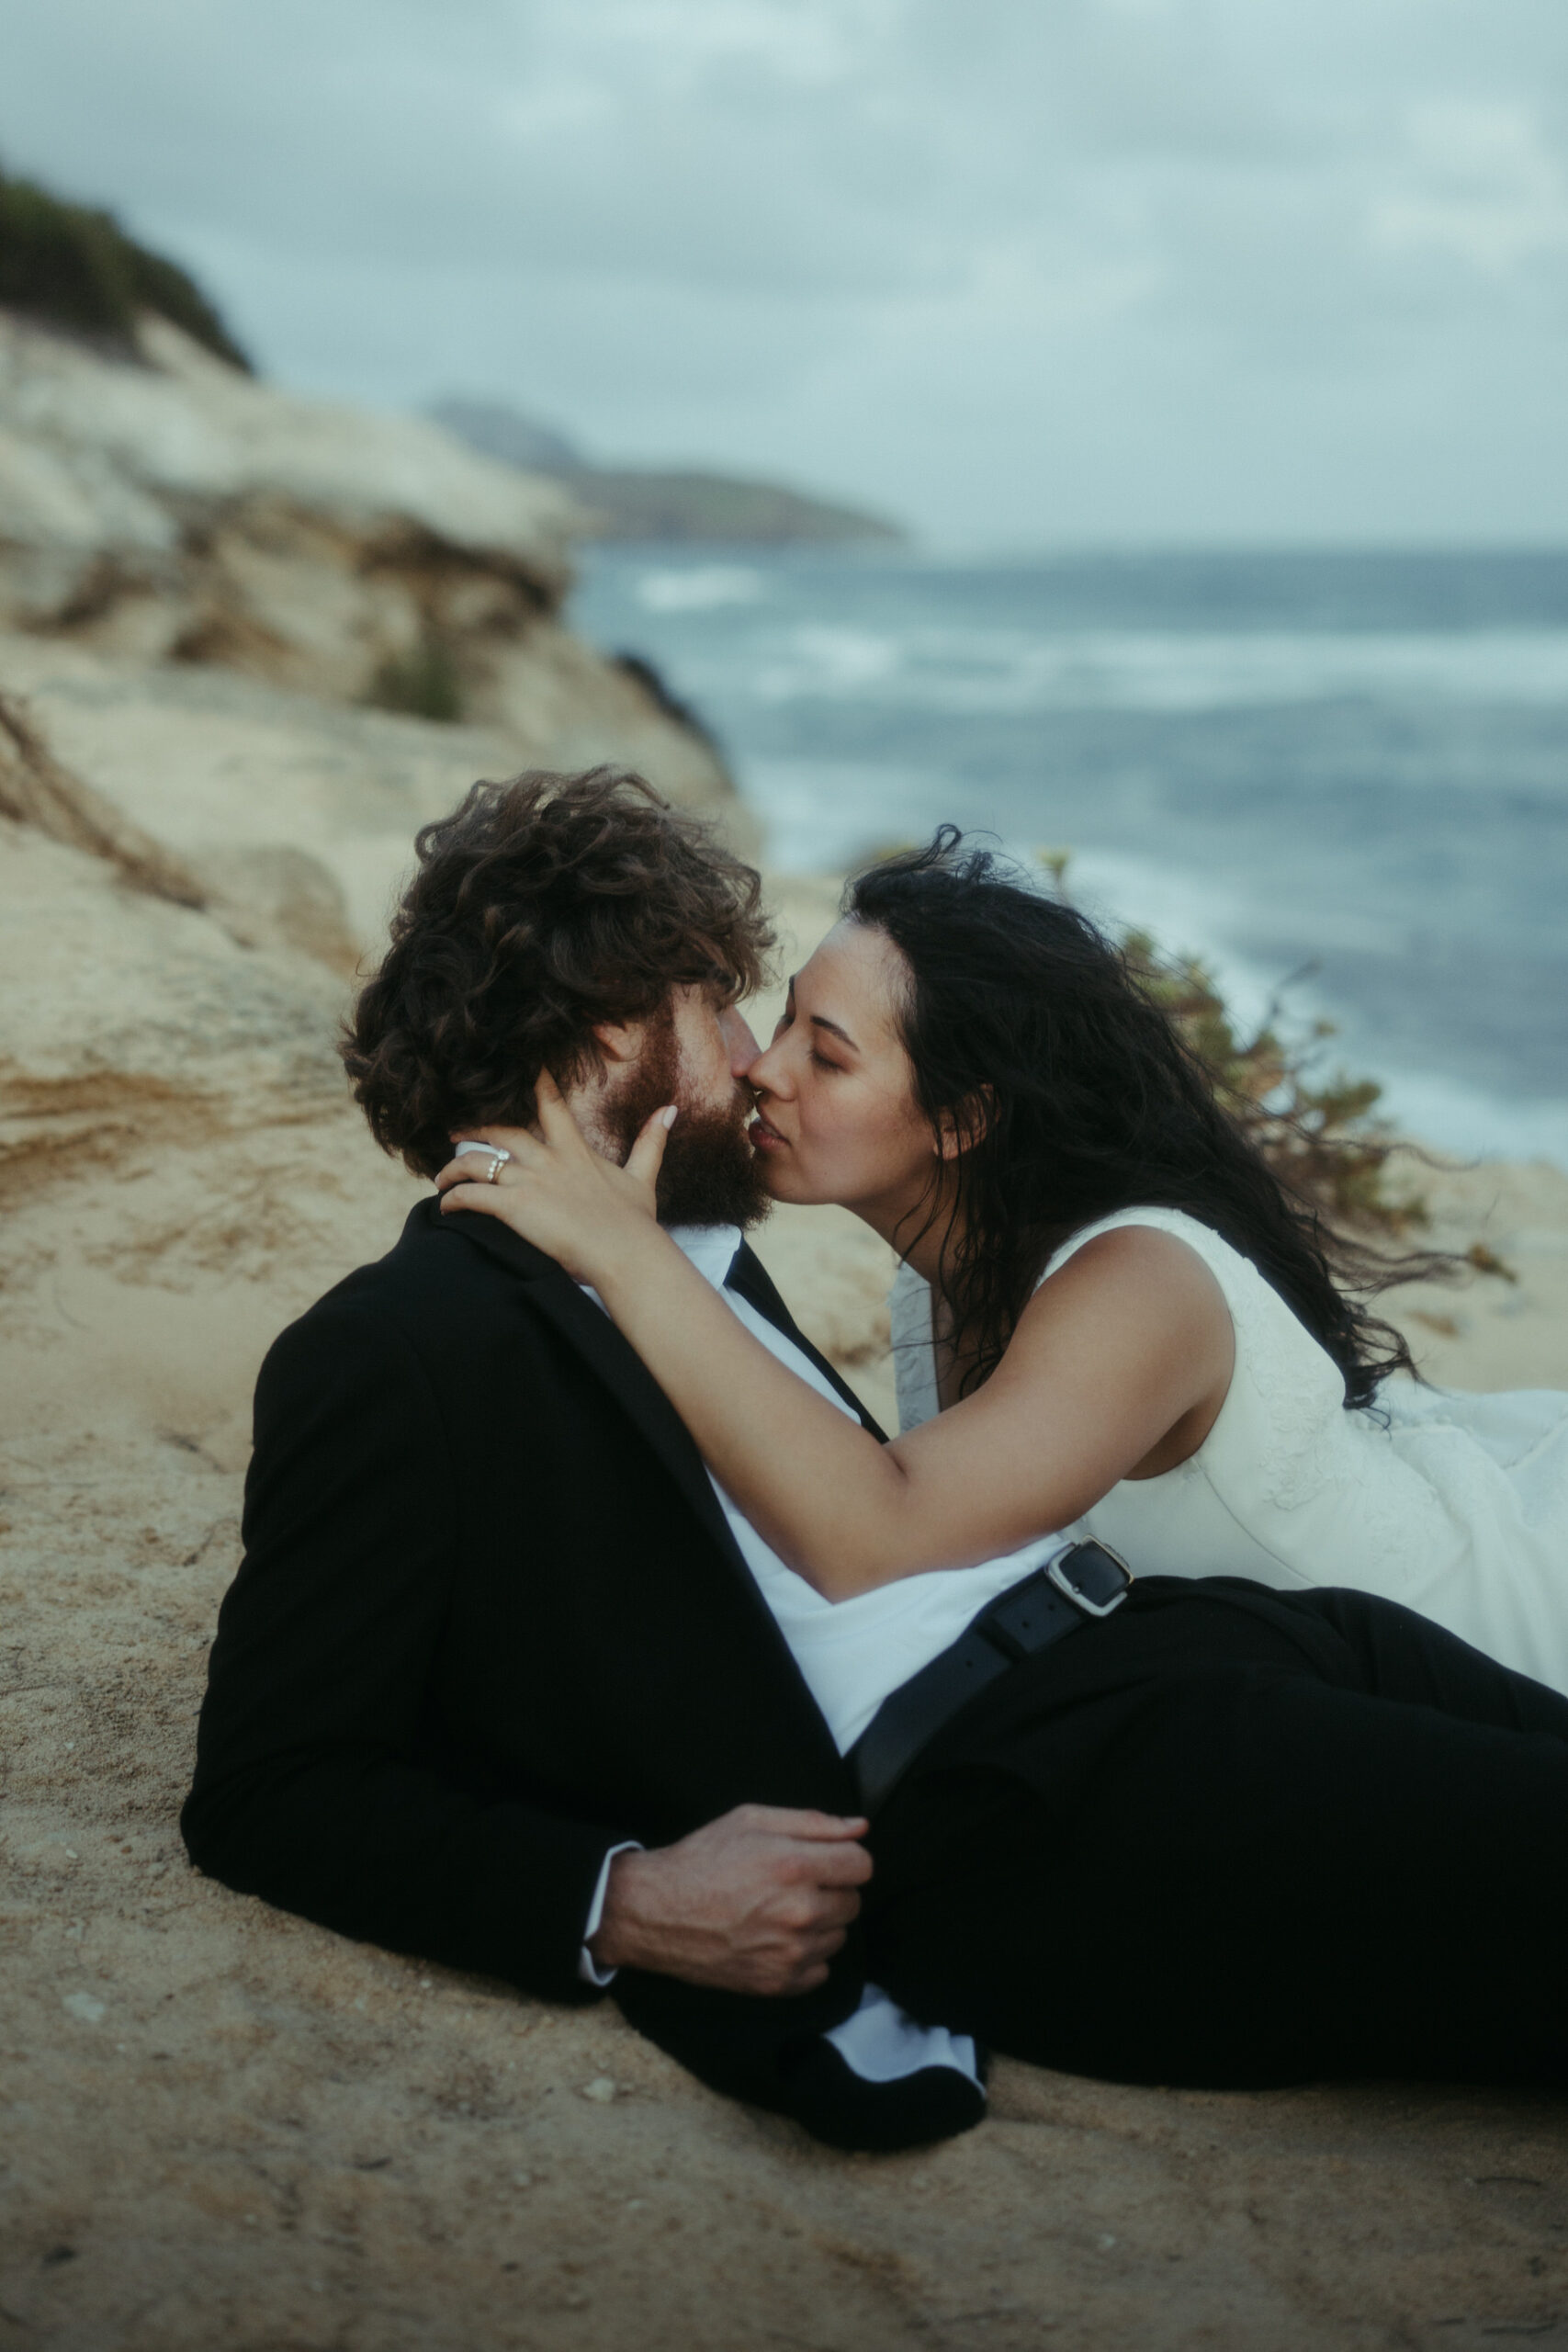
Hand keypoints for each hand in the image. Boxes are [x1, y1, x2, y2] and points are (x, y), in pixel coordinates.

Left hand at [433, 1070, 673, 1283]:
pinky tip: (445, 1206)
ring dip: (455, 1167)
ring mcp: (531, 1181)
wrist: (626, 1252)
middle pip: (502, 1131)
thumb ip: (651, 1141)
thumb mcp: (643, 1178)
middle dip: (475, 1128)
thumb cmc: (635, 1223)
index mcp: (576, 1151)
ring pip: (479, 1162)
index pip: (551, 1105)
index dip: (532, 1085)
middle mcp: (549, 1160)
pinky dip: (454, 1199)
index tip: (515, 1071)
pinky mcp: (515, 1206)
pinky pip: (472, 1195)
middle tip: (455, 1130)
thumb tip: (669, 1109)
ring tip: (440, 1177)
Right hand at [588, 1805, 872, 1996]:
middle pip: (853, 1902)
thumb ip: (813, 1822)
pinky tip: (775, 1939)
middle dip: (830, 1890)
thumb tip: (859, 1828)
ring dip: (819, 1924)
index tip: (823, 1860)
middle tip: (792, 1885)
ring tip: (779, 1912)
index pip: (862, 1865)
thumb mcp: (751, 1820)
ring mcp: (791, 1953)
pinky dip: (805, 1957)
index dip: (844, 1858)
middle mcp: (800, 1912)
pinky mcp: (779, 1984)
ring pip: (839, 1936)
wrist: (656, 1913)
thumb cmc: (702, 1860)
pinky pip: (821, 1970)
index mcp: (796, 1866)